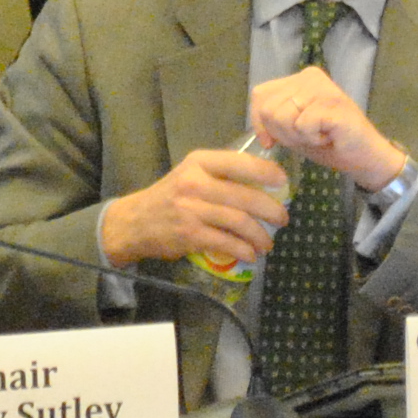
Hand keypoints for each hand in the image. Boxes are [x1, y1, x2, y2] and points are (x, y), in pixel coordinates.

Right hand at [96, 143, 287, 271]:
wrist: (135, 222)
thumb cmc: (170, 196)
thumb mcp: (191, 175)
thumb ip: (221, 176)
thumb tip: (264, 186)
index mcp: (199, 162)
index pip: (240, 163)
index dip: (266, 172)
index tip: (283, 182)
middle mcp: (195, 183)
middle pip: (245, 196)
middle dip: (271, 210)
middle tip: (282, 219)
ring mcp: (191, 209)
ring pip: (239, 221)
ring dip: (260, 235)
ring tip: (267, 243)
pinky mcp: (189, 235)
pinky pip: (226, 242)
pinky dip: (244, 250)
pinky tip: (250, 254)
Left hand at [249, 65, 408, 192]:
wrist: (364, 156)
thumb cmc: (329, 142)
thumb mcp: (292, 129)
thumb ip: (273, 119)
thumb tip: (258, 124)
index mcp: (299, 79)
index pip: (259, 94)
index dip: (259, 122)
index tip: (271, 141)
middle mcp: (310, 77)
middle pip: (268, 109)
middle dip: (283, 133)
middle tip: (308, 136)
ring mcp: (323, 88)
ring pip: (282, 117)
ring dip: (298, 137)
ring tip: (319, 134)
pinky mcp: (333, 104)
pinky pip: (302, 125)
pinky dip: (312, 139)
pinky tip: (329, 136)